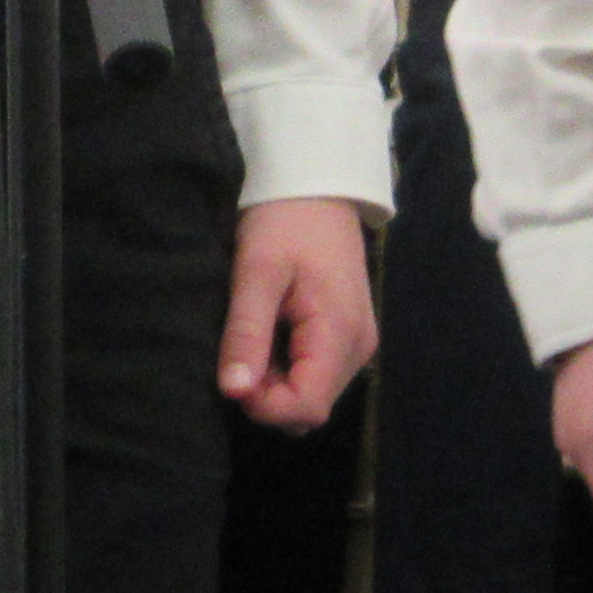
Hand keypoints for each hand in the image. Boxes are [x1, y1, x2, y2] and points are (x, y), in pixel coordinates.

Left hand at [219, 200, 375, 430]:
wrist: (315, 184)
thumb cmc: (284, 220)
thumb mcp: (257, 271)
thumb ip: (247, 333)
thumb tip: (233, 392)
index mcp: (341, 333)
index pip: (308, 408)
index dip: (265, 406)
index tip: (233, 375)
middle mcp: (359, 347)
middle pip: (311, 407)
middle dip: (268, 395)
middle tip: (239, 350)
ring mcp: (358, 341)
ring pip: (312, 393)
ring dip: (276, 382)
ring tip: (253, 335)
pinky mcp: (349, 333)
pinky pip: (317, 372)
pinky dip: (288, 367)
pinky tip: (269, 332)